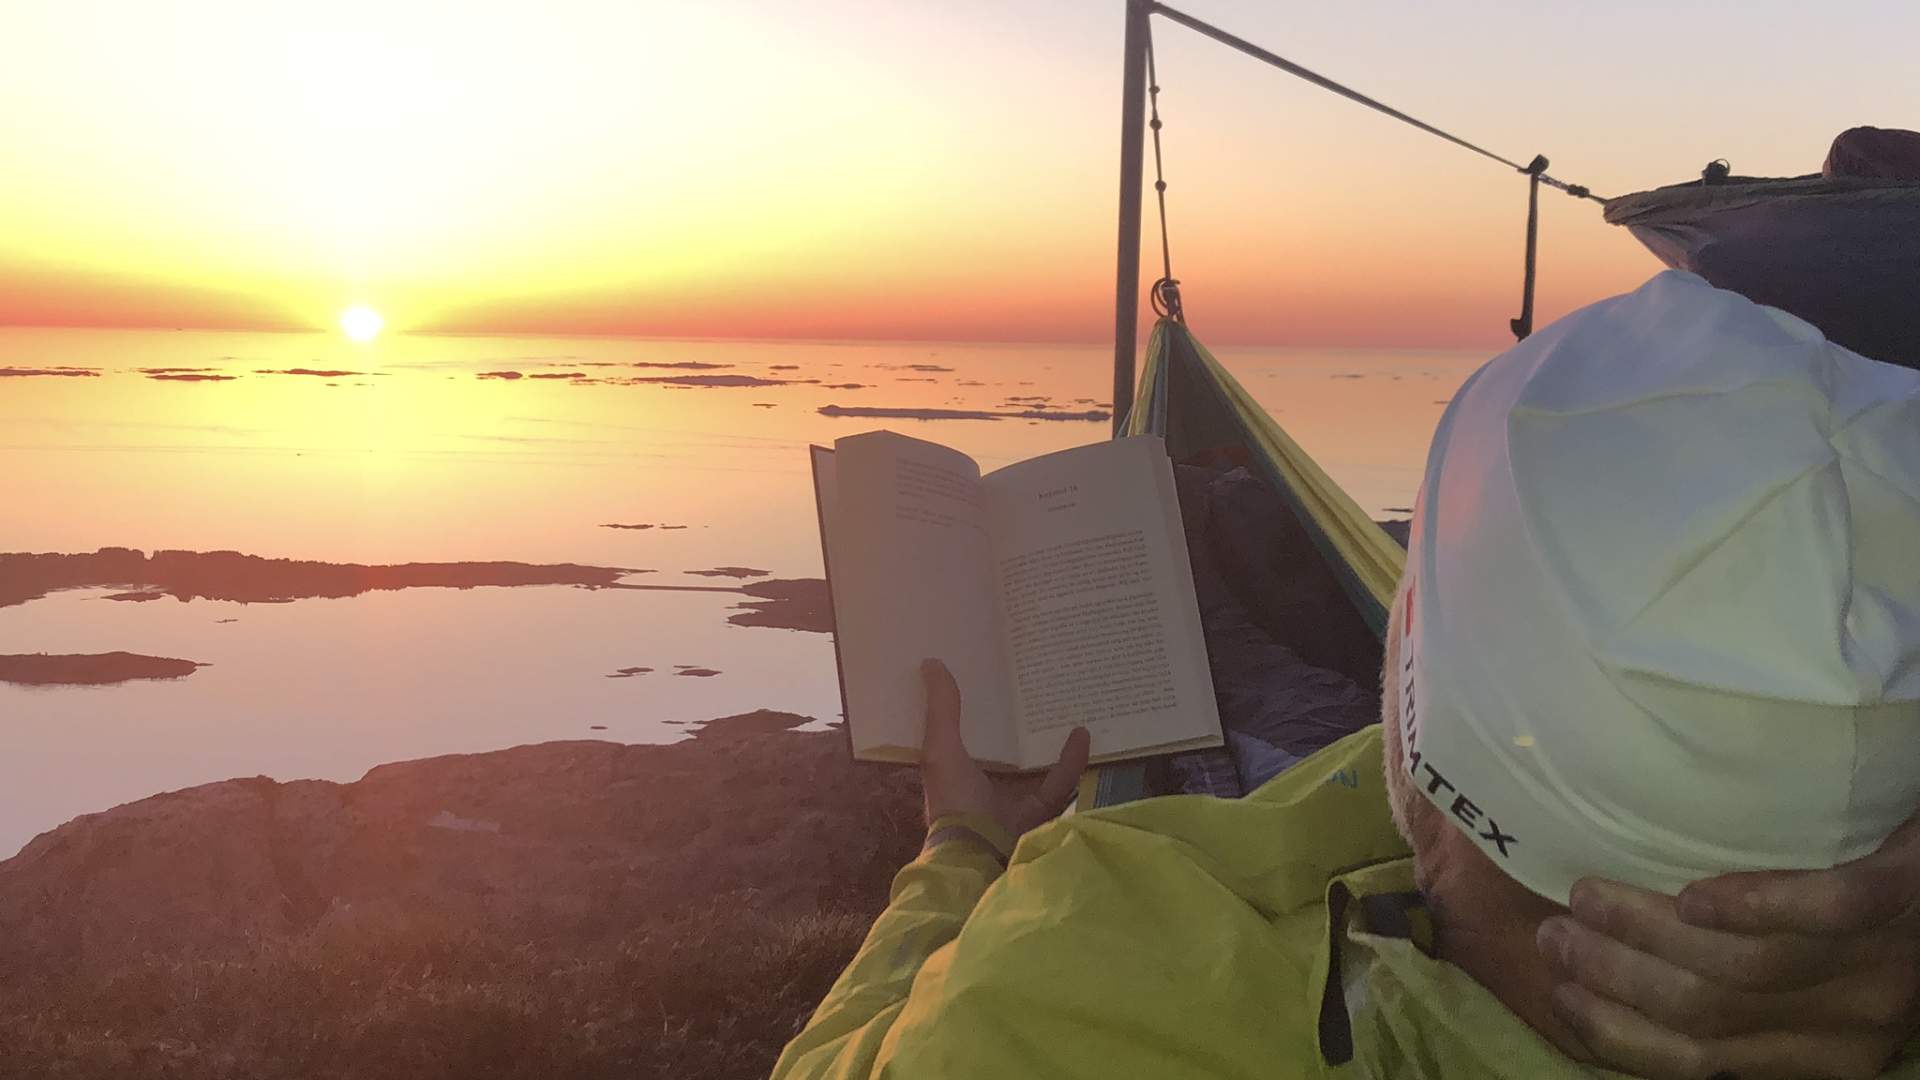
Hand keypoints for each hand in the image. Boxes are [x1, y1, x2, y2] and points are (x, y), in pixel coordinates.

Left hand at [919, 658, 1089, 839]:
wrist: (979, 858)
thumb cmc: (954, 803)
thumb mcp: (941, 751)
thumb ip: (941, 711)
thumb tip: (931, 663)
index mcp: (957, 769)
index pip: (966, 730)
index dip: (975, 704)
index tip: (988, 670)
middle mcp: (985, 784)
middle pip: (1005, 745)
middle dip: (1018, 717)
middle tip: (1034, 679)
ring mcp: (1015, 799)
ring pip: (1036, 762)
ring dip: (1049, 738)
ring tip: (1066, 702)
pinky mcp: (1041, 812)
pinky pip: (1061, 781)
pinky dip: (1073, 760)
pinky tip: (1083, 733)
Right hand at [1538, 812, 1919, 1079]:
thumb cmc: (1877, 924)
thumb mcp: (1816, 980)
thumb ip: (1743, 989)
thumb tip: (1623, 975)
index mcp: (1820, 1056)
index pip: (1699, 1061)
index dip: (1619, 1034)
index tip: (1558, 994)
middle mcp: (1851, 1025)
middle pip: (1711, 1014)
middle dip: (1616, 980)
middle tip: (1553, 937)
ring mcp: (1879, 963)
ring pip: (1750, 969)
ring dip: (1652, 935)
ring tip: (1586, 897)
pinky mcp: (1900, 896)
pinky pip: (1822, 912)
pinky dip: (1751, 907)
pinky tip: (1692, 895)